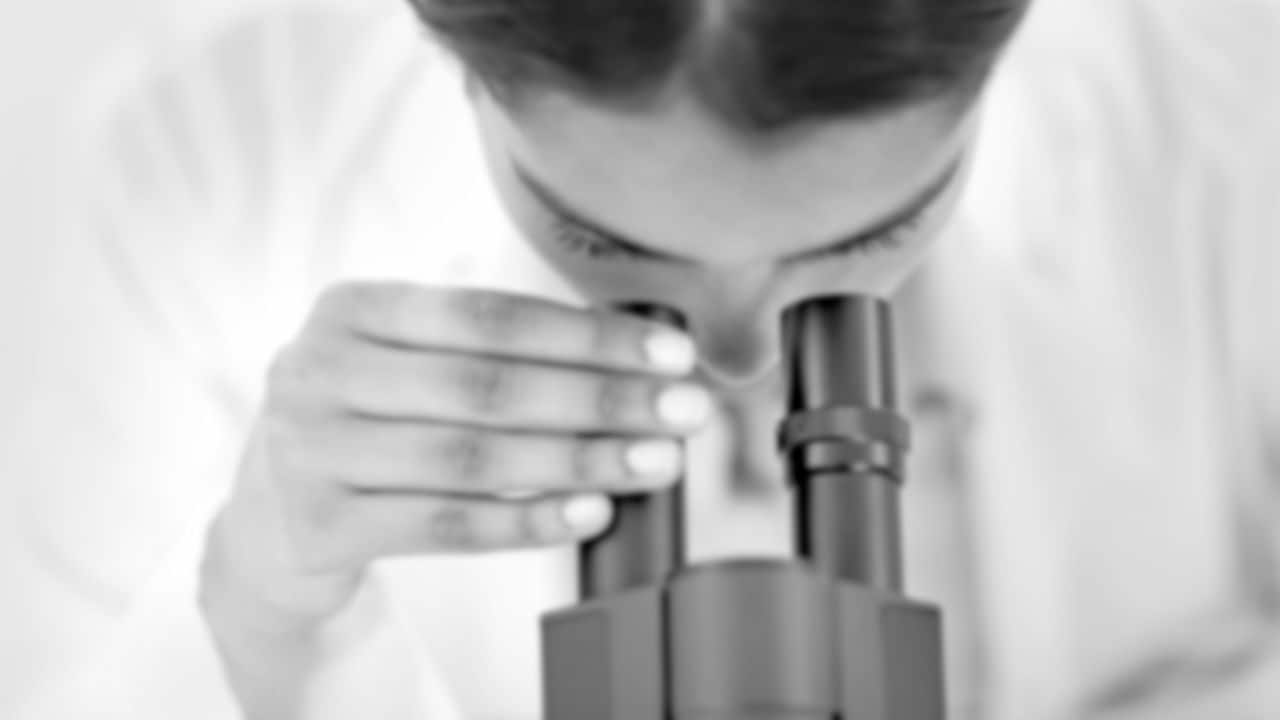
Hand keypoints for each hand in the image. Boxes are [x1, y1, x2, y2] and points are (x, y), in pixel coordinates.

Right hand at [199, 281, 711, 635]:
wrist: (268, 519)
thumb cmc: (370, 423)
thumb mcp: (402, 363)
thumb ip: (492, 347)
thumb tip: (638, 355)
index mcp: (353, 308)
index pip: (491, 315)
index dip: (589, 334)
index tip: (672, 354)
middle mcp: (319, 368)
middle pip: (489, 385)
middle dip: (603, 398)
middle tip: (687, 413)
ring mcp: (310, 450)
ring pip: (474, 457)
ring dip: (581, 460)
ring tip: (657, 464)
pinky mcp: (319, 526)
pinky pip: (445, 525)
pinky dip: (526, 520)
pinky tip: (590, 514)